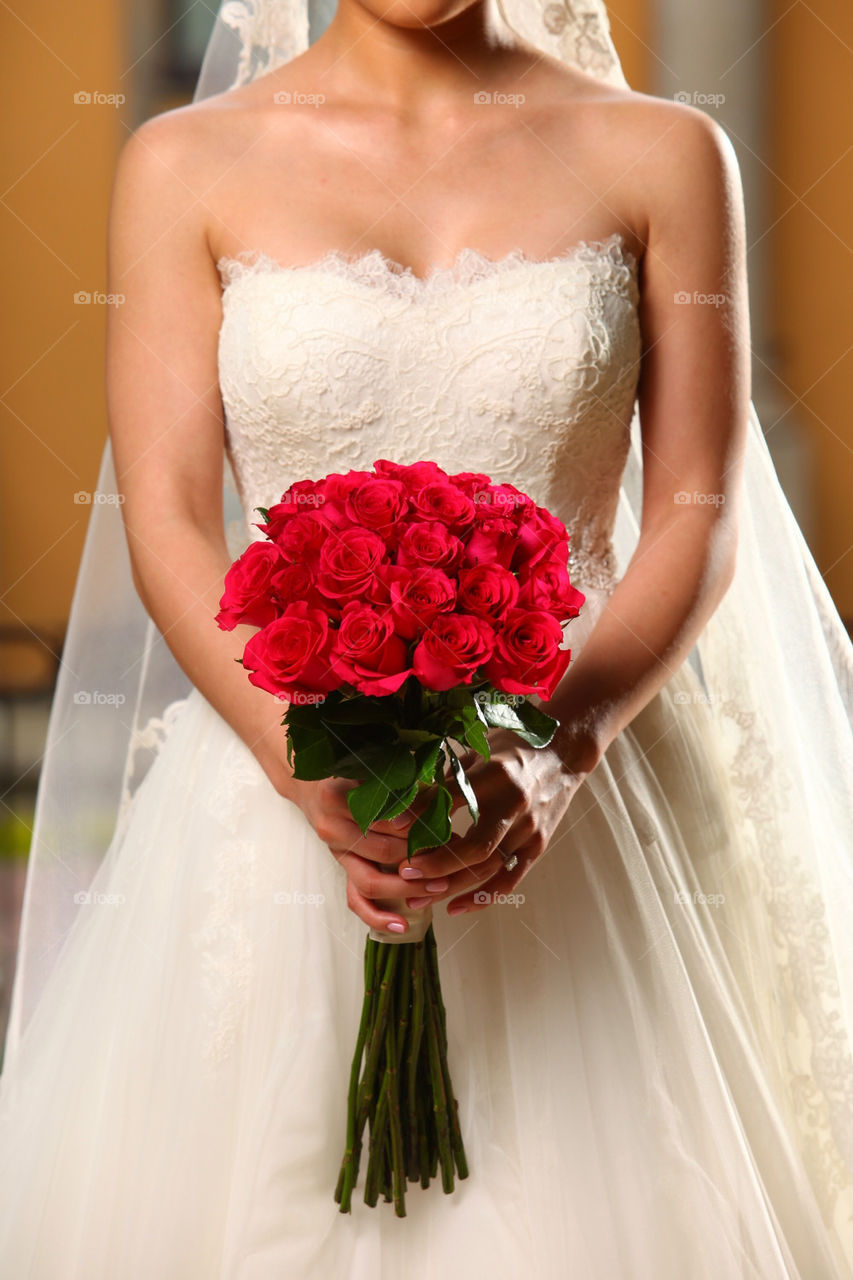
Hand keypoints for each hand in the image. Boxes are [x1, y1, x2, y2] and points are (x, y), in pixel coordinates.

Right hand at [283, 773, 439, 933]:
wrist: (313, 785)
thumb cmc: (355, 771)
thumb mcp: (375, 767)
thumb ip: (403, 782)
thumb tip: (444, 804)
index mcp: (338, 796)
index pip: (386, 816)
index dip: (419, 822)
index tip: (446, 825)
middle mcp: (332, 828)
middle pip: (384, 849)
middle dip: (422, 857)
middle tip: (454, 858)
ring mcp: (336, 853)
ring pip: (372, 881)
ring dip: (408, 887)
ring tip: (438, 887)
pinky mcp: (342, 869)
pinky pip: (355, 900)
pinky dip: (378, 916)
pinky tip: (402, 925)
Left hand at [391, 727, 597, 916]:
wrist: (564, 750)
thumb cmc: (512, 745)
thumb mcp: (477, 748)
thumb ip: (445, 776)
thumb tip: (404, 797)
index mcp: (494, 773)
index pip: (451, 798)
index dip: (419, 813)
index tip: (390, 826)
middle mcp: (514, 803)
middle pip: (474, 846)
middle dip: (436, 864)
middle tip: (404, 872)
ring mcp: (529, 828)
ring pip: (488, 868)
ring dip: (451, 887)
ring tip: (418, 898)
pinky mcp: (538, 844)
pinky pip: (510, 879)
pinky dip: (483, 897)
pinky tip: (456, 907)